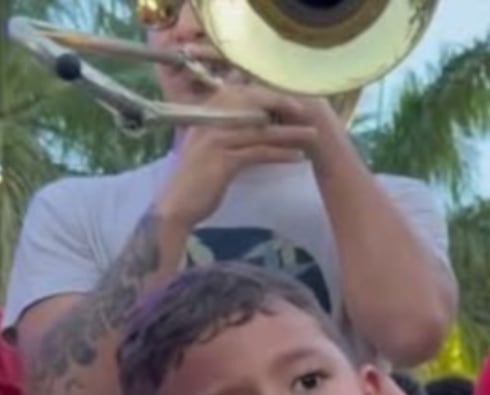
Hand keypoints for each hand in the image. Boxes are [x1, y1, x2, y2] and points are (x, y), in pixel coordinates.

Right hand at [156, 85, 321, 227]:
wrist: (176, 206)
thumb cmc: (195, 179)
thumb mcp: (209, 146)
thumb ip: (227, 130)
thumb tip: (251, 122)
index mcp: (208, 112)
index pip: (243, 92)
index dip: (268, 93)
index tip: (291, 98)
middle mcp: (212, 119)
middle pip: (254, 103)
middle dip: (283, 105)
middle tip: (308, 111)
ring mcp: (217, 138)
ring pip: (261, 130)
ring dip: (290, 132)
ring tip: (312, 135)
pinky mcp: (224, 161)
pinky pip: (258, 153)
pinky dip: (280, 154)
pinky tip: (297, 157)